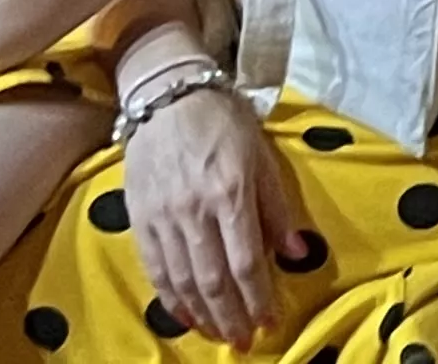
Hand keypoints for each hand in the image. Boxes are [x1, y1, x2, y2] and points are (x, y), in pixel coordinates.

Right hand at [122, 83, 309, 348]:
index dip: (258, 298)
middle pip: (213, 280)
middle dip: (232, 316)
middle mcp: (195, 211)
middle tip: (246, 340)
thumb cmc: (223, 121)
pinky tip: (186, 315)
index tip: (271, 321)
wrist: (166, 98)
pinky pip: (156, 270)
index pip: (245, 261)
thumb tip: (297, 253)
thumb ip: (277, 207)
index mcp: (231, 193)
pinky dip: (172, 298)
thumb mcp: (262, 155)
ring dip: (203, 315)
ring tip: (220, 335)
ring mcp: (163, 218)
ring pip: (183, 281)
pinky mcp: (140, 221)